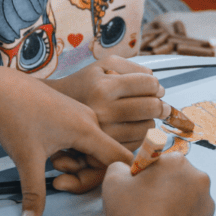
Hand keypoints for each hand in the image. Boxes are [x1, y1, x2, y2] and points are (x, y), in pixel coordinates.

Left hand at [0, 68, 132, 215]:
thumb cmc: (14, 118)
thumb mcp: (26, 160)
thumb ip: (34, 194)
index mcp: (88, 129)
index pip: (120, 158)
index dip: (118, 178)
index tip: (107, 190)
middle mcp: (90, 120)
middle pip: (104, 159)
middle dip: (83, 175)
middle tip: (56, 178)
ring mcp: (81, 116)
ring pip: (91, 150)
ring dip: (75, 163)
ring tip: (51, 161)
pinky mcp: (71, 115)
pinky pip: (83, 140)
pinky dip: (70, 151)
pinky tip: (50, 150)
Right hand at [47, 56, 167, 149]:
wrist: (55, 110)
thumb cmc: (86, 83)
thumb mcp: (105, 65)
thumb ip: (134, 68)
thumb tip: (158, 87)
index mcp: (104, 88)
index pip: (148, 84)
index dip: (156, 85)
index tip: (155, 88)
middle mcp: (103, 112)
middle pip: (152, 108)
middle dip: (160, 105)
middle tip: (160, 104)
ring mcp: (104, 134)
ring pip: (148, 127)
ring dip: (151, 120)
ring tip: (141, 115)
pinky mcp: (105, 150)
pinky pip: (137, 143)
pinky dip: (140, 135)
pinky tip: (131, 127)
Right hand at [102, 154, 213, 215]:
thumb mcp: (113, 180)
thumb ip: (120, 166)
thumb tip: (125, 169)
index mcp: (178, 163)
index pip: (162, 161)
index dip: (147, 174)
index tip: (138, 188)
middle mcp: (199, 180)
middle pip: (178, 179)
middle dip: (164, 188)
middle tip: (144, 206)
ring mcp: (207, 206)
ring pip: (187, 200)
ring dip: (173, 206)